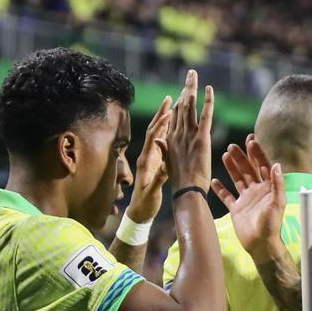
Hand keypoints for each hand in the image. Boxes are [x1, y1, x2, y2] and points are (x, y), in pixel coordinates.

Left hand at [128, 96, 173, 222]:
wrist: (139, 212)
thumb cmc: (146, 204)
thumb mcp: (153, 192)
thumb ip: (159, 179)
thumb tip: (165, 167)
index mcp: (146, 161)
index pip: (153, 138)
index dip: (160, 125)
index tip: (169, 112)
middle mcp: (147, 155)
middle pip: (153, 130)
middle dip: (161, 114)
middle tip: (169, 99)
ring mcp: (149, 157)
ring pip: (157, 133)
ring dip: (163, 119)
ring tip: (172, 105)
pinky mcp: (153, 161)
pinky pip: (160, 141)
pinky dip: (166, 130)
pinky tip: (172, 124)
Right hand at [156, 70, 214, 191]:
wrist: (185, 191)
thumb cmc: (179, 183)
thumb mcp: (169, 164)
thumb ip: (164, 149)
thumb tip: (156, 139)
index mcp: (171, 140)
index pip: (175, 116)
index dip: (179, 102)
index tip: (183, 91)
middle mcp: (178, 134)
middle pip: (181, 106)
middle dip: (185, 89)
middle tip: (190, 74)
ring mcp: (188, 135)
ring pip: (190, 107)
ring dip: (192, 89)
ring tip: (194, 75)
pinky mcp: (201, 139)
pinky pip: (205, 116)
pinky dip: (207, 102)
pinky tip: (209, 89)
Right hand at [212, 135, 287, 264]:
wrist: (261, 244)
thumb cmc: (272, 224)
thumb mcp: (277, 202)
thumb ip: (277, 183)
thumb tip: (276, 164)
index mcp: (268, 187)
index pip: (262, 166)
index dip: (257, 153)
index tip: (251, 140)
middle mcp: (257, 191)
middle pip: (248, 170)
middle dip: (241, 157)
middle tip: (232, 146)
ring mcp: (246, 199)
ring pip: (237, 179)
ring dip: (232, 168)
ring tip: (224, 155)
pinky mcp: (236, 209)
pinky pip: (227, 196)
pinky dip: (220, 189)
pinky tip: (214, 180)